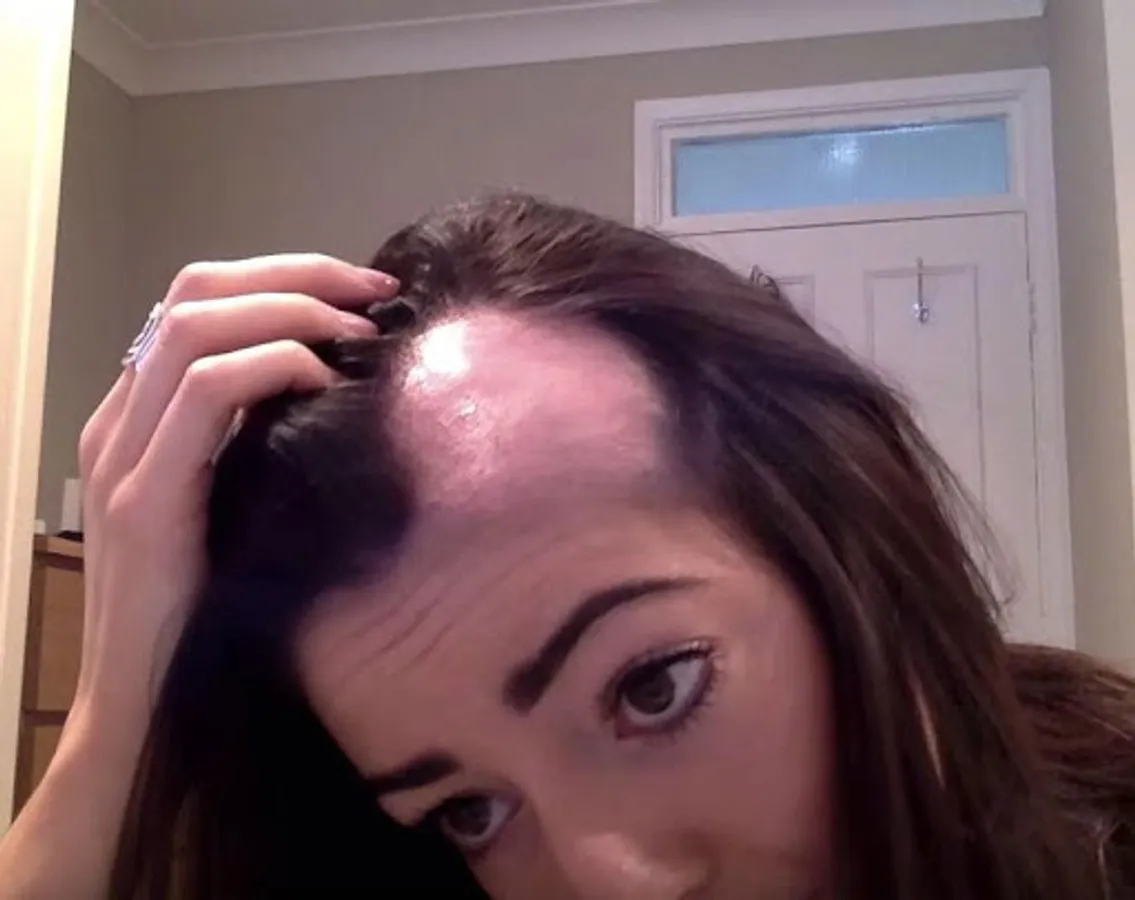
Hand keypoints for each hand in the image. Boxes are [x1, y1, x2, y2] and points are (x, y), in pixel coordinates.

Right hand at [74, 254, 395, 726]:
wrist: (143, 701)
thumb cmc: (207, 607)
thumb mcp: (237, 503)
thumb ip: (258, 443)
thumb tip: (339, 386)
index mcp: (138, 417)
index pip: (199, 301)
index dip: (285, 276)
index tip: (364, 292)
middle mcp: (119, 420)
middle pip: (195, 291)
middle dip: (296, 273)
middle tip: (375, 290)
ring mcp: (121, 454)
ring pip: (194, 325)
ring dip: (290, 310)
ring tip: (358, 331)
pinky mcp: (143, 498)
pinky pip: (203, 392)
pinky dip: (270, 365)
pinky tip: (321, 381)